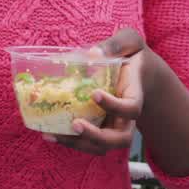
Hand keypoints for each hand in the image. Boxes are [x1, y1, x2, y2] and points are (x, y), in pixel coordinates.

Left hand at [48, 28, 148, 155]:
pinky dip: (69, 141)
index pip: (131, 108)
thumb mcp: (130, 42)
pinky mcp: (99, 128)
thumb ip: (116, 45)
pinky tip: (48, 133)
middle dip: (96, 136)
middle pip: (120, 139)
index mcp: (135, 95)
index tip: (95, 93)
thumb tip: (93, 53)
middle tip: (75, 124)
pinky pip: (87, 142)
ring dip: (78, 144)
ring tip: (53, 134)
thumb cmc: (133, 56)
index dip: (114, 106)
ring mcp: (113, 126)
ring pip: (101, 146)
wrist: (140, 74)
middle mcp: (127, 117)